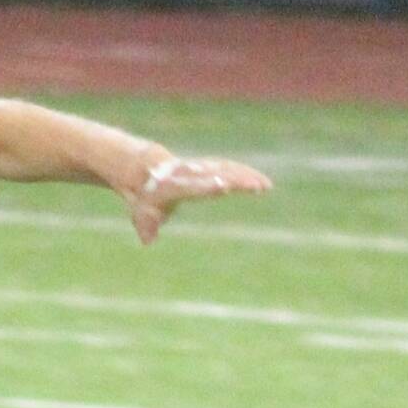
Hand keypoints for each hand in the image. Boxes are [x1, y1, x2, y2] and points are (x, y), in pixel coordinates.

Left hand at [124, 154, 270, 244]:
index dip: (208, 186)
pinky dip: (247, 174)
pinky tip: (263, 183)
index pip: (194, 186)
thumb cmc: (145, 199)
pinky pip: (231, 169)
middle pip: (218, 174)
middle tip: (257, 186)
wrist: (146, 171)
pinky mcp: (210, 167)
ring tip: (266, 186)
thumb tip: (147, 240)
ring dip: (248, 176)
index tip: (224, 186)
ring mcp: (202, 168)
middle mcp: (191, 174)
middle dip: (237, 179)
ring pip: (228, 169)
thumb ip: (147, 227)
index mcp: (175, 185)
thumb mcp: (142, 215)